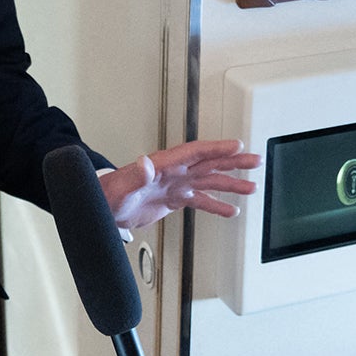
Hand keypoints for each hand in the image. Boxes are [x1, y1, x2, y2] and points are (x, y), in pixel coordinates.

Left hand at [100, 140, 260, 230]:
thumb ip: (135, 176)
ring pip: (209, 182)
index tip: (236, 145)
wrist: (100, 209)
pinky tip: (231, 210)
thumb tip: (146, 164)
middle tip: (255, 160)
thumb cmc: (106, 195)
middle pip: (208, 163)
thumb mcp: (120, 187)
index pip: (195, 152)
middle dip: (233, 162)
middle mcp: (173, 172)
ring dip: (231, 184)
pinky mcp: (173, 200)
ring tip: (251, 188)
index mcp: (163, 165)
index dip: (216, 148)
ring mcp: (175, 185)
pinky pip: (200, 201)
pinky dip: (216, 206)